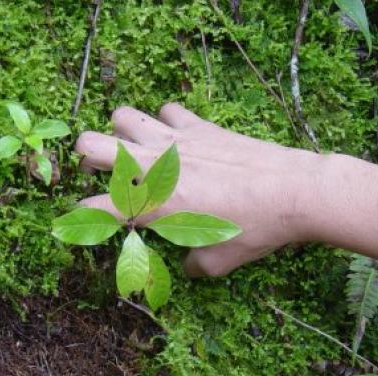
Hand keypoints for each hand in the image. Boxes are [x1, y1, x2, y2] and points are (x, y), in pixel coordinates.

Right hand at [74, 103, 327, 276]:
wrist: (294, 191)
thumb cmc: (255, 231)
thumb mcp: (218, 263)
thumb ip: (192, 264)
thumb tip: (187, 264)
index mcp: (154, 205)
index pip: (98, 207)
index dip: (83, 217)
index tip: (84, 222)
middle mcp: (155, 167)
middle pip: (89, 145)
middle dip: (88, 161)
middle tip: (108, 176)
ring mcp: (175, 140)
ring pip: (121, 116)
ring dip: (122, 134)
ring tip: (139, 152)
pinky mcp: (199, 125)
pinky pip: (167, 110)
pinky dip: (167, 123)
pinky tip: (181, 140)